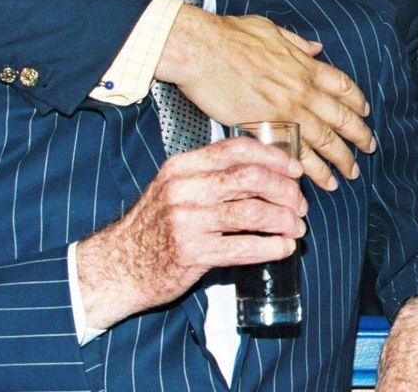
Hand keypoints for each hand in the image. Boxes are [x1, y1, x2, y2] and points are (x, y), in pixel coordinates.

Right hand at [75, 136, 307, 329]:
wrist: (116, 267)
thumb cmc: (154, 228)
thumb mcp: (175, 189)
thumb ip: (211, 177)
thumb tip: (267, 174)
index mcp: (183, 166)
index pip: (237, 150)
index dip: (273, 157)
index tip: (296, 169)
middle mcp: (183, 188)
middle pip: (250, 178)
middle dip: (285, 190)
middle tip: (301, 205)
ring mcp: (186, 219)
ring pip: (252, 211)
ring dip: (284, 220)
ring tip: (297, 228)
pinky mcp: (190, 251)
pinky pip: (243, 246)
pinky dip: (270, 246)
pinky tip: (283, 248)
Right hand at [157, 6, 374, 190]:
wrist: (202, 50)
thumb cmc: (230, 36)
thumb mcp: (272, 29)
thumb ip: (297, 43)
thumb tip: (316, 48)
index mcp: (305, 66)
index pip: (343, 87)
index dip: (357, 101)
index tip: (365, 112)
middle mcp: (303, 90)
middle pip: (342, 119)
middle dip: (359, 136)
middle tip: (368, 149)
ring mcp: (286, 111)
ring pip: (325, 141)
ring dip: (341, 159)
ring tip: (350, 174)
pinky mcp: (266, 129)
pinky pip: (297, 154)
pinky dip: (311, 169)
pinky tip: (320, 181)